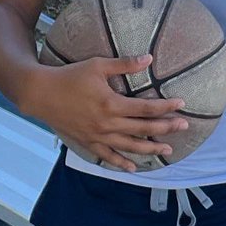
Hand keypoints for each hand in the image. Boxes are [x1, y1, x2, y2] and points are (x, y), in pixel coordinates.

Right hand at [19, 54, 188, 171]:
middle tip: (184, 126)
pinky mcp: (87, 143)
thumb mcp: (97, 66)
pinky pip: (108, 156)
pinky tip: (135, 167)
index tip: (181, 104)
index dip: (166, 107)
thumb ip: (124, 64)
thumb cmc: (69, 76)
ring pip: (129, 146)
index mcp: (111, 103)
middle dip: (166, 128)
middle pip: (143, 129)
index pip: (146, 108)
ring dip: (150, 149)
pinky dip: (122, 163)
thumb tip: (148, 59)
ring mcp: (97, 136)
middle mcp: (107, 124)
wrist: (41, 94)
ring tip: (168, 150)